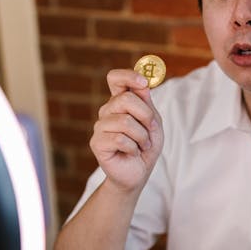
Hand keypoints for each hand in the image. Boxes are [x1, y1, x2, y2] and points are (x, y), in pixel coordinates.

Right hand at [90, 69, 163, 191]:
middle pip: (125, 99)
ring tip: (142, 146)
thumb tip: (143, 83)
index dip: (128, 76)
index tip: (143, 82)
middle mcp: (107, 111)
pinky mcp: (97, 142)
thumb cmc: (145, 147)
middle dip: (145, 115)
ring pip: (125, 122)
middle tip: (151, 130)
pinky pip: (120, 139)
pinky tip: (132, 153)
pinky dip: (134, 148)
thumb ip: (147, 104)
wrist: (137, 173)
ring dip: (142, 137)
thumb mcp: (153, 123)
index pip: (115, 78)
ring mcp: (100, 126)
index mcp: (120, 102)